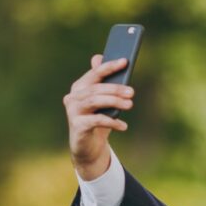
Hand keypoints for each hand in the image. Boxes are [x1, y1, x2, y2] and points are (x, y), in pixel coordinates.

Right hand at [63, 54, 134, 179]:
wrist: (88, 147)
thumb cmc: (97, 120)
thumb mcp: (103, 102)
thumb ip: (103, 82)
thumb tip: (98, 57)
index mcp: (79, 87)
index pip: (95, 73)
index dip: (109, 66)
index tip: (125, 61)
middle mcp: (73, 97)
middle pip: (95, 88)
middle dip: (115, 88)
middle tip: (132, 92)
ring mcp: (73, 111)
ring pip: (94, 101)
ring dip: (114, 101)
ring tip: (129, 104)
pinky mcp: (77, 126)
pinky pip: (97, 120)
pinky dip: (111, 122)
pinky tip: (123, 126)